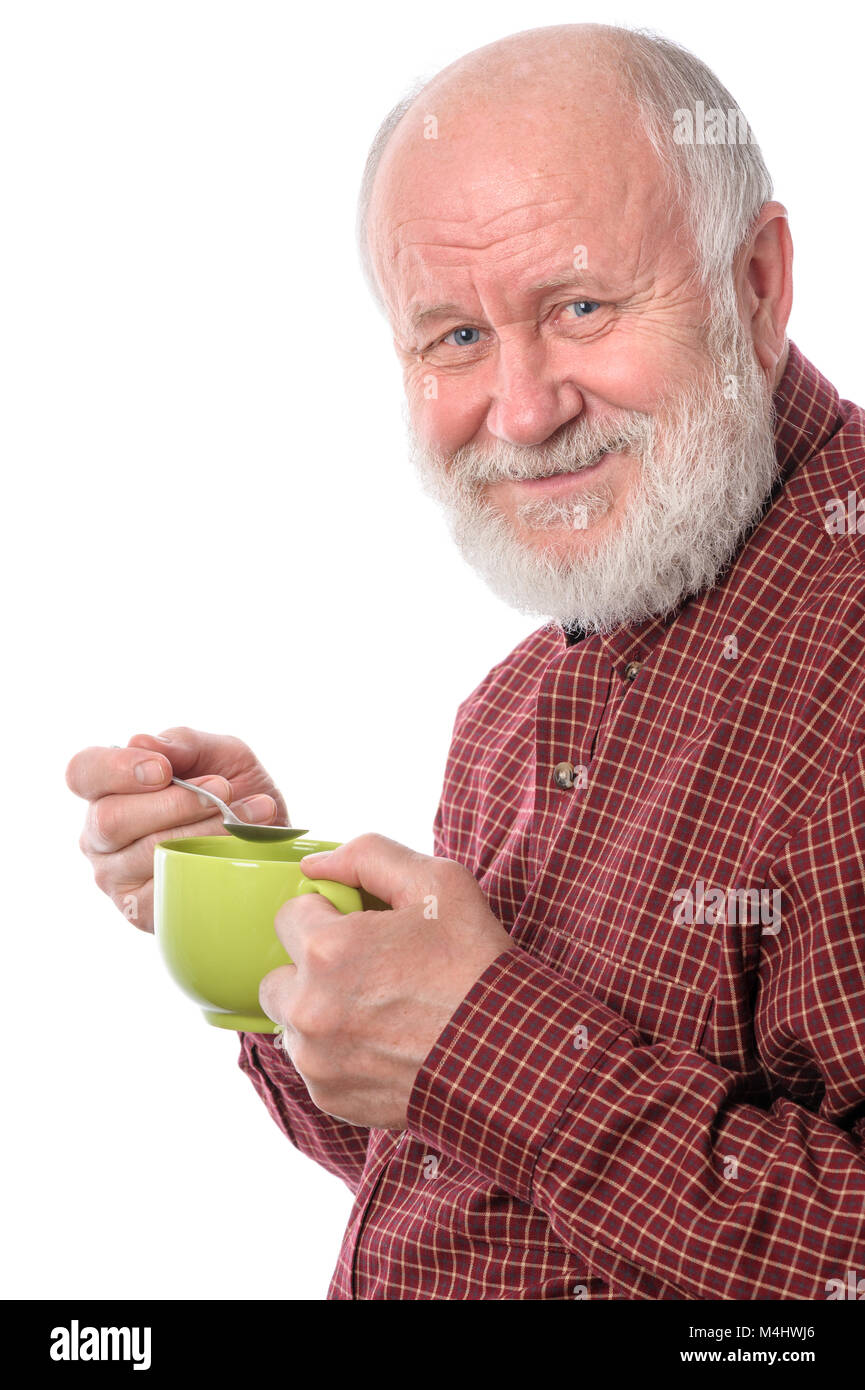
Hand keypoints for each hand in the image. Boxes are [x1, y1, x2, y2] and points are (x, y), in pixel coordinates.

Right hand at [66, 727, 288, 931]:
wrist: (275, 840)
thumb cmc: (236, 792)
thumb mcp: (221, 754)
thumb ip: (184, 743)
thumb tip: (140, 742)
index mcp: (107, 789)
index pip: (82, 772)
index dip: (116, 768)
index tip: (163, 769)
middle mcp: (99, 835)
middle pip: (110, 819)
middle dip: (174, 803)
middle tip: (222, 789)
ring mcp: (115, 877)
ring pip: (146, 853)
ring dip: (204, 831)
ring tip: (250, 813)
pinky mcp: (140, 911)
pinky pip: (166, 889)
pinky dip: (209, 864)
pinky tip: (238, 848)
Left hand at [258, 833, 514, 1129]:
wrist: (510, 1055)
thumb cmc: (476, 966)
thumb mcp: (439, 883)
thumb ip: (369, 856)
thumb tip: (315, 866)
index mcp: (327, 950)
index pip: (288, 916)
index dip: (327, 916)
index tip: (360, 929)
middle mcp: (309, 1008)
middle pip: (278, 975)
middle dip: (311, 969)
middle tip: (366, 971)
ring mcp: (316, 1059)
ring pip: (293, 1022)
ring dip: (321, 1012)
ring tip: (378, 1011)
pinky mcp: (330, 1097)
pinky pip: (314, 1063)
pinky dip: (338, 1053)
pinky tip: (384, 1044)